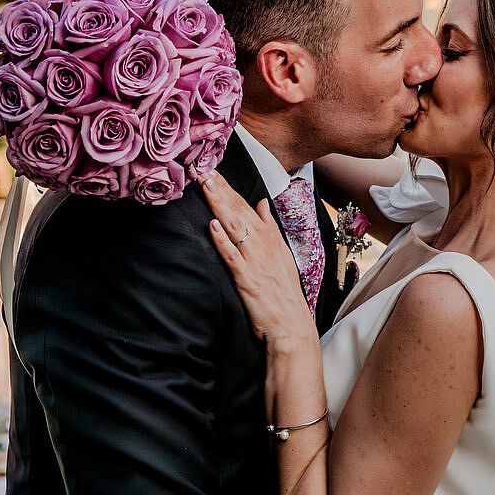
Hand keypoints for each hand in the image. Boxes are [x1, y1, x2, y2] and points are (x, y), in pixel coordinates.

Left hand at [205, 171, 314, 351]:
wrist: (292, 326)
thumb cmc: (284, 293)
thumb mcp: (282, 254)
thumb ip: (270, 227)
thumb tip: (262, 204)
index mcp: (271, 239)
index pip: (246, 207)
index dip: (228, 188)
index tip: (212, 170)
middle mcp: (264, 246)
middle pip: (238, 211)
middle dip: (220, 189)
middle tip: (202, 169)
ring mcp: (255, 261)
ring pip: (235, 227)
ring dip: (219, 205)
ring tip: (205, 186)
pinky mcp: (248, 279)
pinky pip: (232, 257)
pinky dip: (223, 241)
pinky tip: (213, 226)